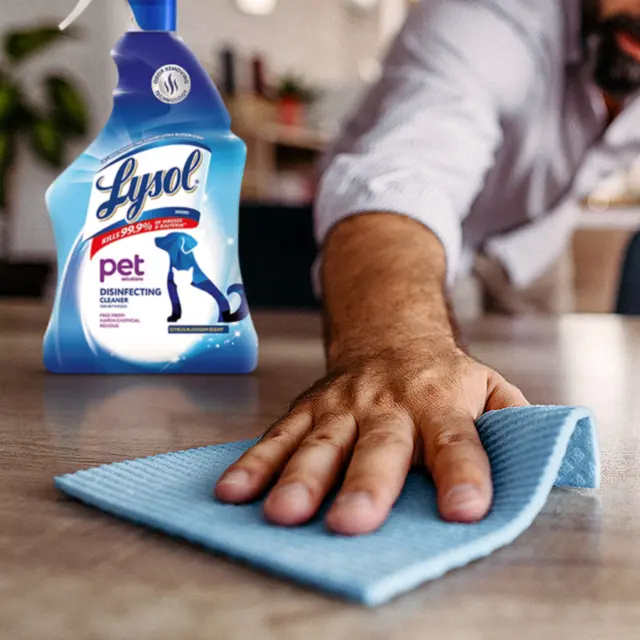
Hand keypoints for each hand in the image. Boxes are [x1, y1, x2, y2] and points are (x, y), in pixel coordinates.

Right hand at [215, 340, 527, 534]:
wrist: (387, 331)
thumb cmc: (441, 374)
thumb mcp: (487, 384)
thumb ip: (511, 417)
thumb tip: (535, 454)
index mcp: (440, 399)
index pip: (458, 439)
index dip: (462, 473)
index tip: (464, 510)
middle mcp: (388, 402)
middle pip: (378, 445)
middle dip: (365, 484)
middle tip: (352, 523)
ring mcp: (342, 404)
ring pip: (319, 442)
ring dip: (298, 478)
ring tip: (282, 513)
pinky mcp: (307, 407)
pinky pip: (278, 435)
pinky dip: (255, 464)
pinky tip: (234, 492)